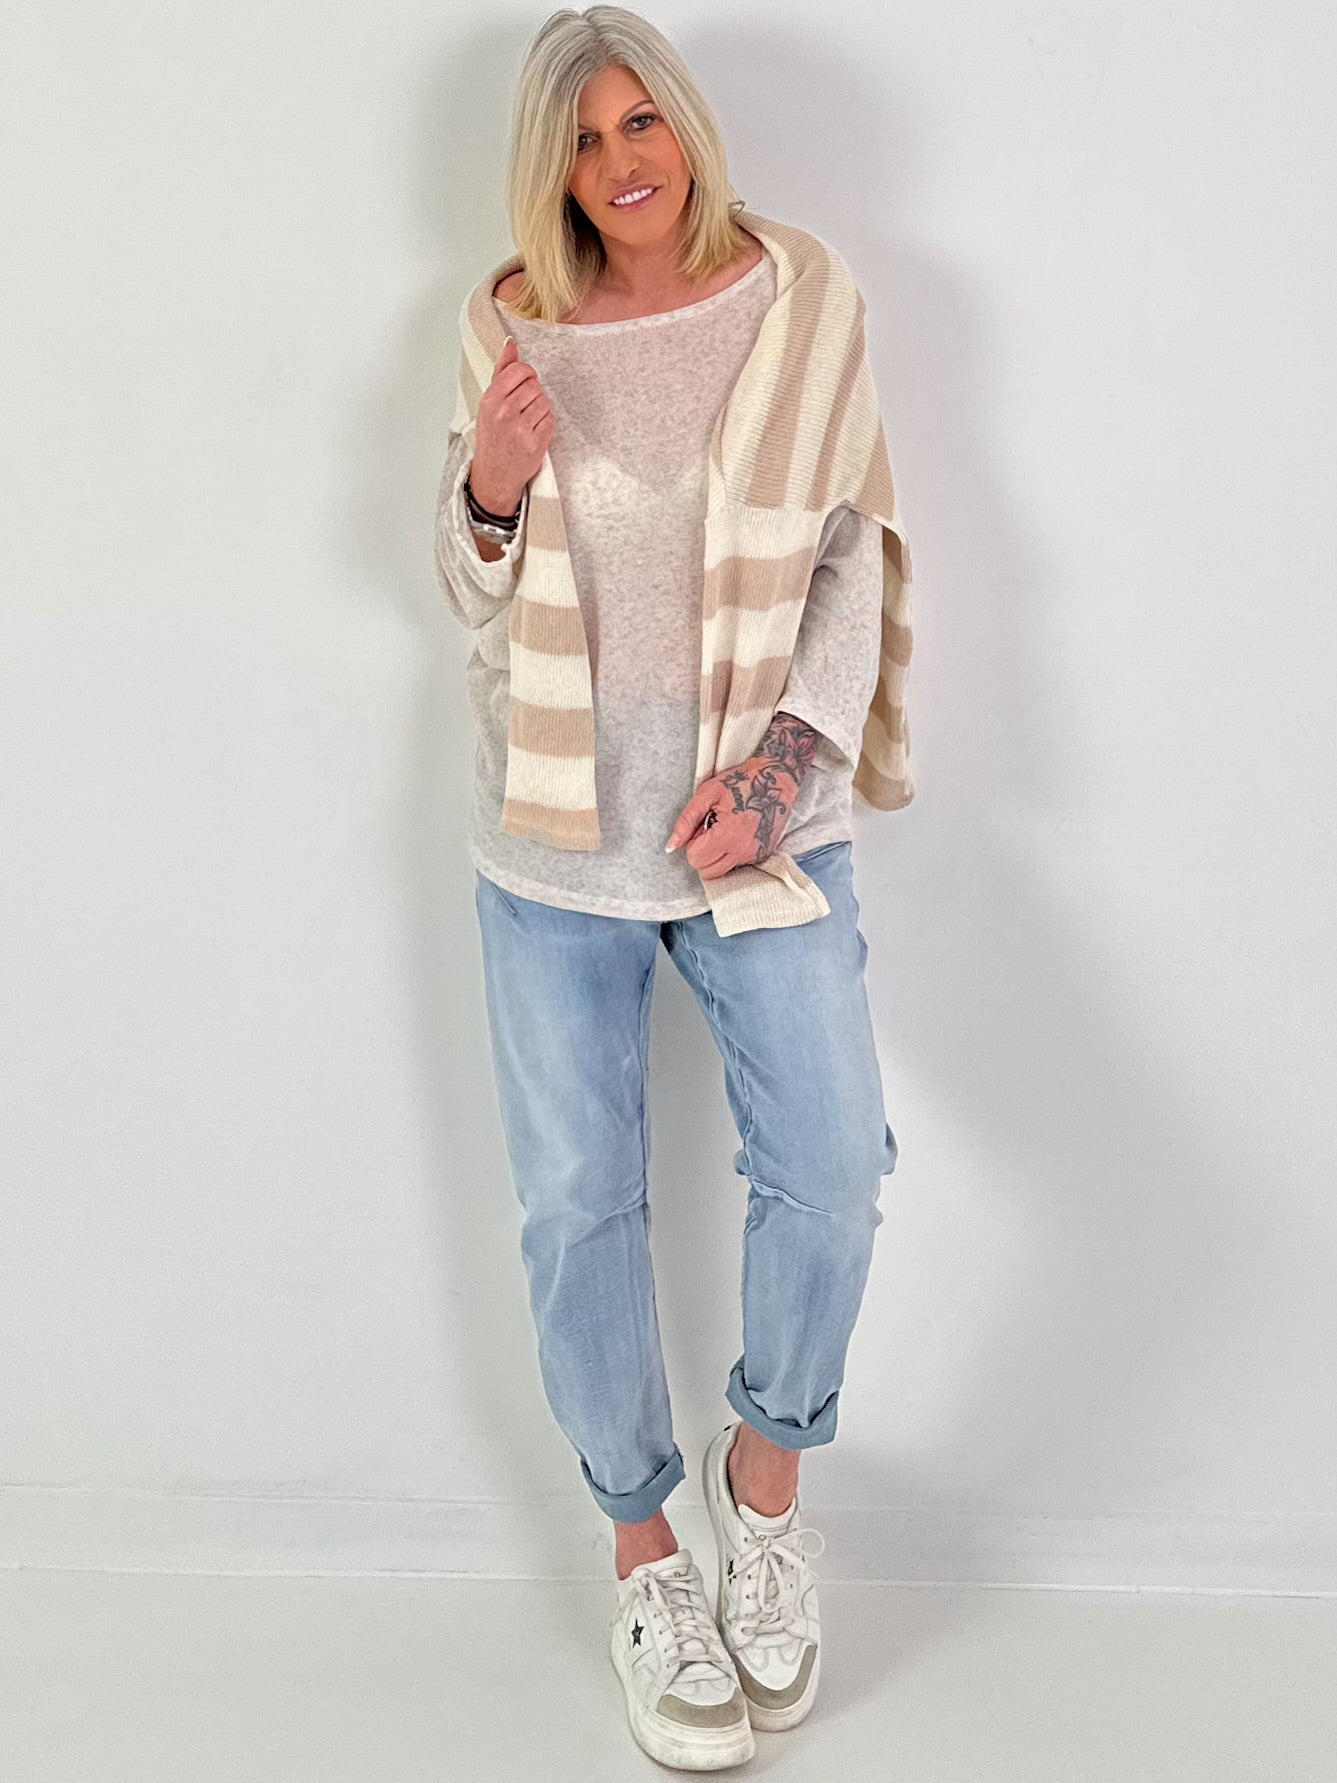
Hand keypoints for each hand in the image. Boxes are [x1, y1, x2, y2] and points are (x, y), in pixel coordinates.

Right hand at [470, 337, 554, 512]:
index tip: (525, 382)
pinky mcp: (535, 443)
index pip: (519, 370)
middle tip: (523, 408)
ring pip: (544, 401)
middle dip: (533, 393)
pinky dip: (545, 424)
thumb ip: (501, 372)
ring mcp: (520, 429)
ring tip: (527, 420)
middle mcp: (504, 413)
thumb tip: (510, 344)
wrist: (494, 475)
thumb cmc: (492, 437)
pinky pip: (550, 420)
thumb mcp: (489, 404)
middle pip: (534, 385)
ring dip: (540, 409)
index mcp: (490, 400)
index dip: (527, 374)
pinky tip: (533, 432)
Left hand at [665, 712, 820, 877]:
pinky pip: (737, 864)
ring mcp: (754, 855)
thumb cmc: (740, 781)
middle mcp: (743, 850)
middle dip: (703, 852)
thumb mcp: (707, 794)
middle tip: (712, 828)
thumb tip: (671, 846)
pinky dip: (731, 852)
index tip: (703, 825)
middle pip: (707, 871)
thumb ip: (686, 821)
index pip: (695, 859)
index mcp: (727, 835)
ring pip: (721, 871)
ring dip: (717, 855)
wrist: (776, 779)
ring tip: (725, 830)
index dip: (693, 842)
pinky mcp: (762, 855)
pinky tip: (737, 832)